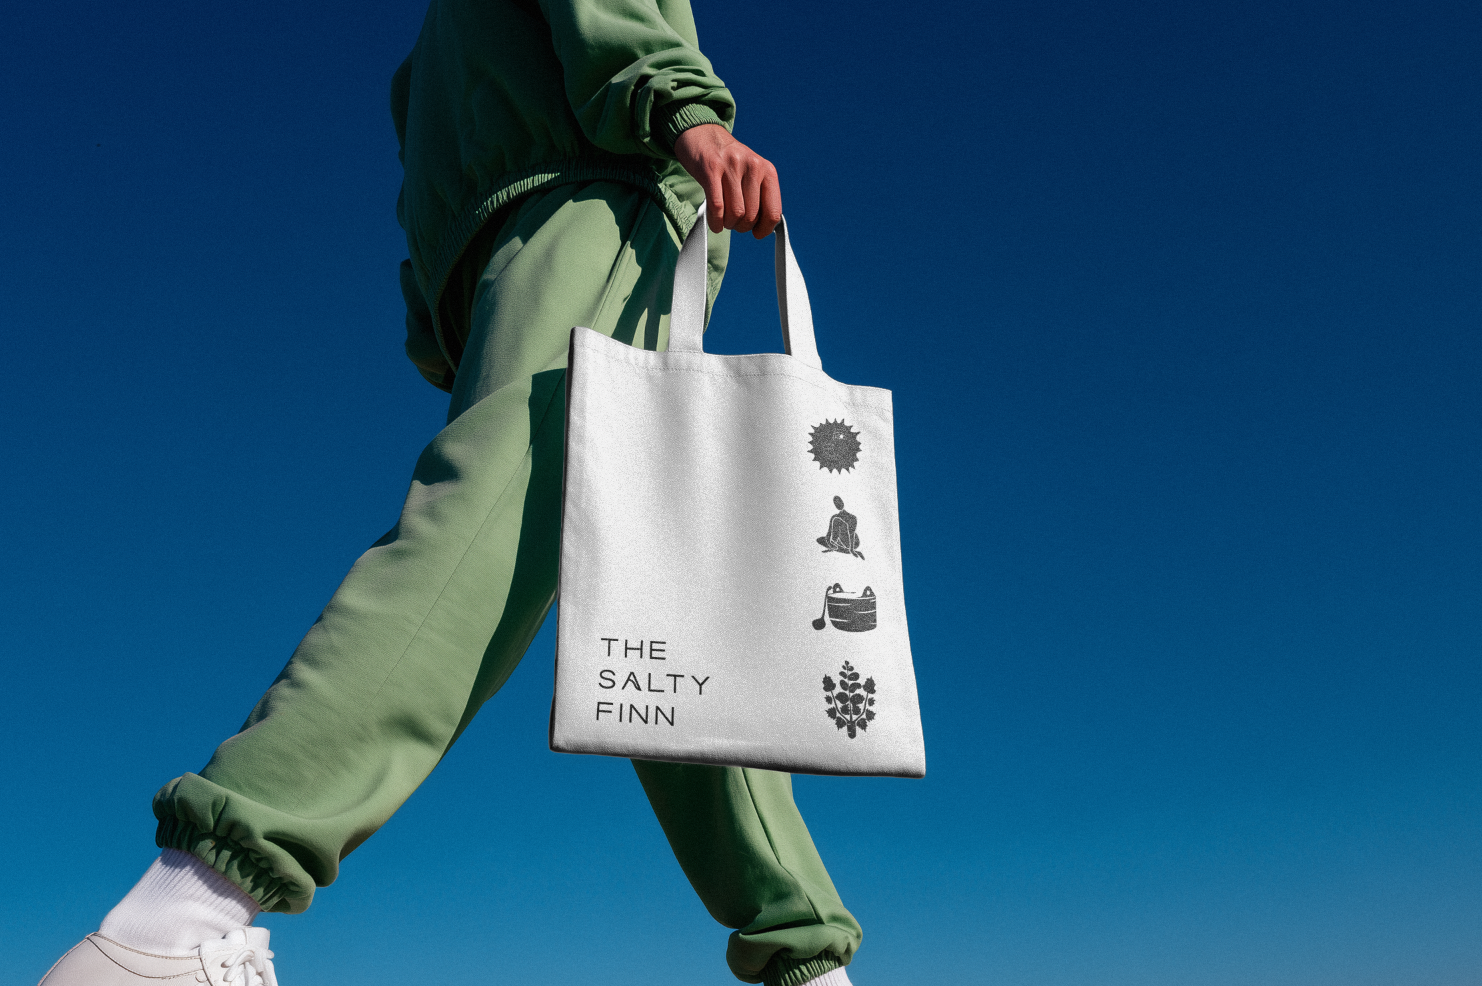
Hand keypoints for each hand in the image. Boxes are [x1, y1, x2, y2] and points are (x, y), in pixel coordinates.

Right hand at [673, 123, 781, 237]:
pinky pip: (717, 207)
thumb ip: (760, 194)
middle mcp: (752, 166)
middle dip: (741, 226)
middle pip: (751, 215)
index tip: (757, 233)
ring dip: (728, 224)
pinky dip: (716, 221)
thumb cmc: (728, 161)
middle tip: (734, 223)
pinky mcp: (711, 169)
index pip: (773, 211)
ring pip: (735, 213)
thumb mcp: (751, 171)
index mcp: (767, 170)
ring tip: (724, 220)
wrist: (702, 134)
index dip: (765, 229)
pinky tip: (715, 223)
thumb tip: (764, 227)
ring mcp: (731, 167)